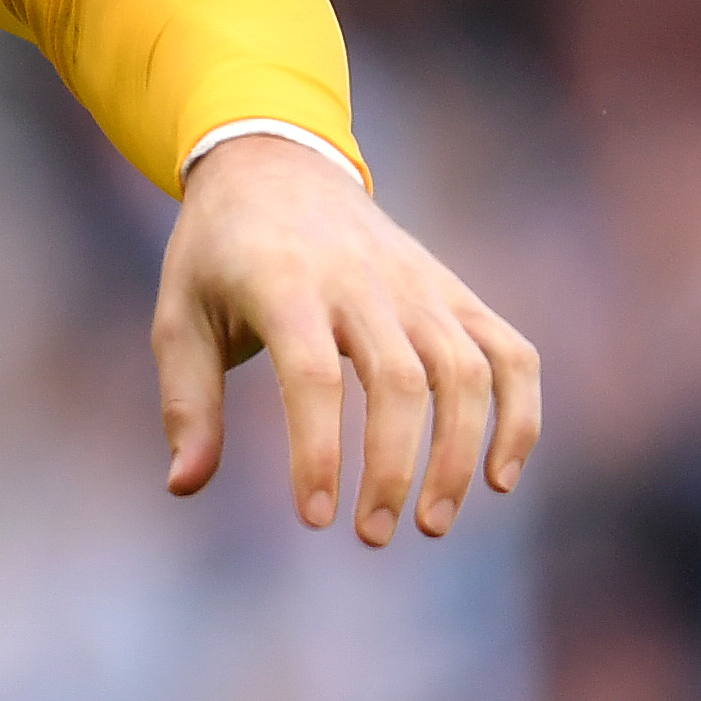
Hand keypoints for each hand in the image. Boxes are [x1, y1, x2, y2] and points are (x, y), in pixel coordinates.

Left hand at [152, 133, 539, 544]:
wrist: (276, 165)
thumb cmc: (219, 255)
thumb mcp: (179, 314)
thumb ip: (187, 402)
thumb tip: (184, 486)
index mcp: (283, 281)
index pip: (312, 375)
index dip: (318, 451)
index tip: (316, 518)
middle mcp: (361, 279)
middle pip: (398, 380)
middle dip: (394, 469)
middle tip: (371, 535)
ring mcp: (418, 284)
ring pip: (465, 372)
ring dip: (460, 455)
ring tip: (432, 524)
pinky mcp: (455, 292)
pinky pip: (510, 353)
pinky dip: (521, 415)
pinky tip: (500, 477)